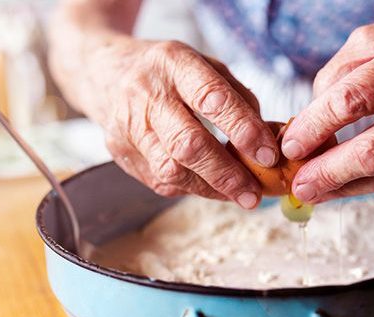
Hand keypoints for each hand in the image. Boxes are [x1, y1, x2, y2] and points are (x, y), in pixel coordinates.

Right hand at [69, 38, 278, 207]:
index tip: (268, 154)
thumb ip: (237, 97)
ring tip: (239, 195)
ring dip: (210, 188)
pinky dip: (191, 188)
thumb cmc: (166, 72)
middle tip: (254, 192)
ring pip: (171, 170)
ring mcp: (128, 127)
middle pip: (188, 144)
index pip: (211, 99)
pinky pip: (160, 181)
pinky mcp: (121, 153)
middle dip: (226, 173)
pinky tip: (211, 187)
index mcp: (173, 64)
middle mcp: (146, 95)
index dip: (243, 130)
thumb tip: (267, 137)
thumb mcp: (203, 65)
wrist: (106, 74)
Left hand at [281, 6, 373, 202]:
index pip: (354, 100)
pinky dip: (367, 183)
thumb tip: (307, 123)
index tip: (290, 144)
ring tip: (311, 192)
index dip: (316, 126)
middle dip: (330, 173)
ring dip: (344, 188)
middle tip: (298, 185)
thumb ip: (336, 76)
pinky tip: (341, 185)